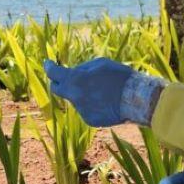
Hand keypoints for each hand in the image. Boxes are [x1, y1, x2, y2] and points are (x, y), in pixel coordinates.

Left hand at [43, 58, 163, 126]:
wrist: (136, 99)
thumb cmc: (119, 76)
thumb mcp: (100, 63)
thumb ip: (82, 69)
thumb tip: (73, 73)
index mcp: (75, 80)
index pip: (53, 73)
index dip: (49, 67)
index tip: (48, 63)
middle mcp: (74, 97)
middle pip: (57, 89)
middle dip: (58, 82)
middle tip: (64, 77)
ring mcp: (81, 110)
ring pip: (75, 99)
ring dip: (82, 94)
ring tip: (102, 90)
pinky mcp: (89, 120)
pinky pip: (86, 110)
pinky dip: (91, 105)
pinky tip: (106, 102)